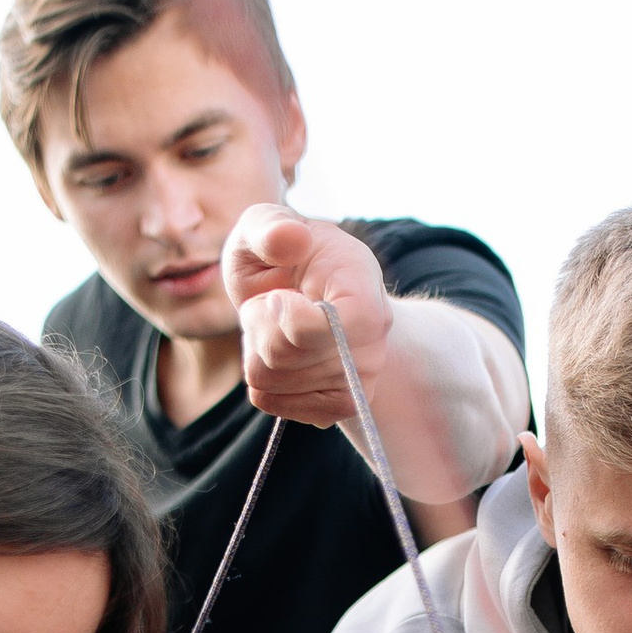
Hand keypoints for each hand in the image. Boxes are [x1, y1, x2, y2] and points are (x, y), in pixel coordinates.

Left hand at [222, 208, 394, 427]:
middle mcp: (374, 337)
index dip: (294, 319)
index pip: (344, 324)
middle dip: (258, 326)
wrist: (305, 294)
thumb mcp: (264, 226)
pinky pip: (274, 404)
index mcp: (363, 282)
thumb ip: (270, 228)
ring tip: (276, 326)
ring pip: (272, 381)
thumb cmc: (282, 255)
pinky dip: (262, 379)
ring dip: (256, 351)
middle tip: (270, 303)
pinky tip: (278, 355)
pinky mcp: (339, 406)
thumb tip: (292, 238)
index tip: (277, 296)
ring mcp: (360, 377)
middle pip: (286, 355)